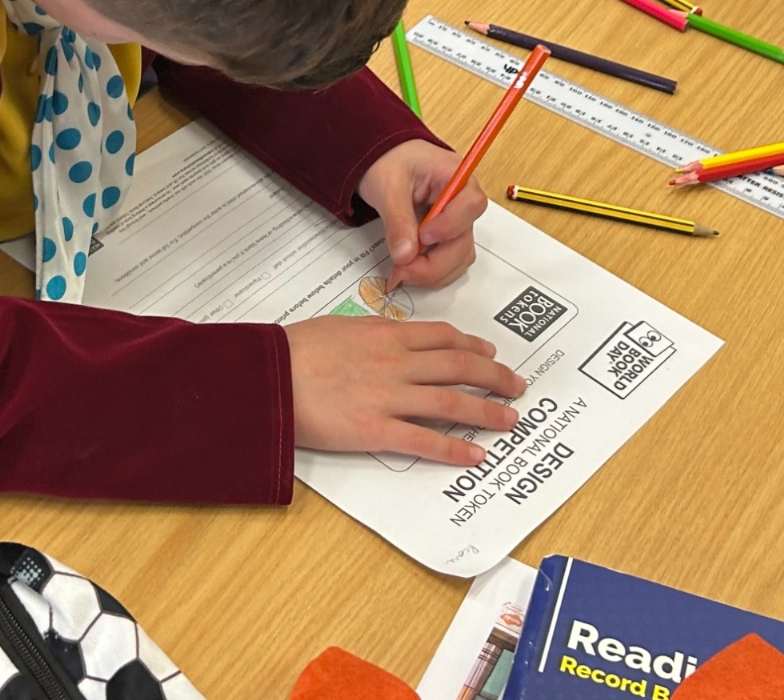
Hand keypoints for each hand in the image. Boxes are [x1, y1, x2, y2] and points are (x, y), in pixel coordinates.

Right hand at [286, 317, 526, 465]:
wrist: (267, 376)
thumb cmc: (292, 351)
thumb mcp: (337, 328)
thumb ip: (369, 335)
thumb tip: (385, 338)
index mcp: (385, 334)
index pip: (442, 337)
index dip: (473, 346)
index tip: (489, 354)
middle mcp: (395, 363)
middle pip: (458, 367)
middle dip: (494, 377)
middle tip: (516, 386)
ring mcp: (388, 397)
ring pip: (451, 402)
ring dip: (486, 411)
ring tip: (509, 420)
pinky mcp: (375, 430)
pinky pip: (424, 441)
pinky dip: (453, 449)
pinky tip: (474, 455)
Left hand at [357, 139, 487, 289]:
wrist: (382, 162)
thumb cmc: (388, 162)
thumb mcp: (387, 186)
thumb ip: (397, 220)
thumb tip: (404, 256)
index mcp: (455, 176)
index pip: (470, 204)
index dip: (450, 226)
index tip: (423, 236)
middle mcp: (462, 201)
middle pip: (465, 240)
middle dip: (435, 263)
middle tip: (403, 270)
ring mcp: (457, 221)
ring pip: (459, 257)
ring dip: (433, 271)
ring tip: (401, 270)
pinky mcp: (447, 236)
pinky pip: (448, 260)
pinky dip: (430, 271)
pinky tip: (408, 268)